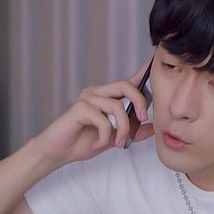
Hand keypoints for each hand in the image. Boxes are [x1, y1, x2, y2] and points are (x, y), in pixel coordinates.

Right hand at [35, 62, 154, 164]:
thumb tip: (151, 129)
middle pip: (125, 85)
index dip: (142, 71)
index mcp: (105, 97)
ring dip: (123, 129)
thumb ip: (131, 132)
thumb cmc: (82, 142)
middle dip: (139, 101)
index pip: (127, 81)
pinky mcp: (79, 109)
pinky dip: (104, 137)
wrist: (58, 153)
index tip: (155, 60)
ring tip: (118, 143)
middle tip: (143, 119)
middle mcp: (96, 93)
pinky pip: (103, 121)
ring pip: (117, 106)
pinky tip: (98, 144)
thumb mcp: (113, 138)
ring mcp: (87, 99)